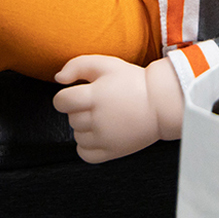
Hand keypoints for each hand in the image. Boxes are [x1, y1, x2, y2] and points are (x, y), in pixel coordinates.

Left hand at [54, 55, 184, 162]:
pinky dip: (86, 146)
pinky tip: (98, 134)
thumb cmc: (133, 82)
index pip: (61, 101)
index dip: (64, 97)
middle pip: (71, 118)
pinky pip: (84, 154)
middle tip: (97, 104)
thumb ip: (77, 65)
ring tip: (101, 117)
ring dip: (84, 127)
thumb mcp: (106, 64)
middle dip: (79, 110)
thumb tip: (58, 78)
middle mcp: (98, 119)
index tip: (75, 95)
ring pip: (77, 136)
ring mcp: (105, 138)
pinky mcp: (112, 151)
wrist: (160, 103)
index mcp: (96, 96)